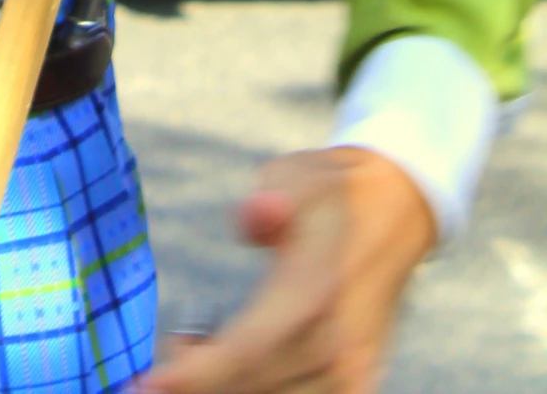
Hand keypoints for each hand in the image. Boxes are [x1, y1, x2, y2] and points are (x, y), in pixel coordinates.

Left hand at [138, 147, 435, 393]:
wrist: (395, 210)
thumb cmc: (329, 192)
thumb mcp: (295, 174)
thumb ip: (270, 197)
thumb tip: (256, 218)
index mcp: (315, 294)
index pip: (248, 350)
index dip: (196, 374)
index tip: (150, 382)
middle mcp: (337, 343)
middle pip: (253, 386)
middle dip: (200, 379)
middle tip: (174, 348)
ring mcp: (351, 369)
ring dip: (231, 384)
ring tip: (204, 349)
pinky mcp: (358, 380)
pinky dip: (261, 388)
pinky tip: (239, 364)